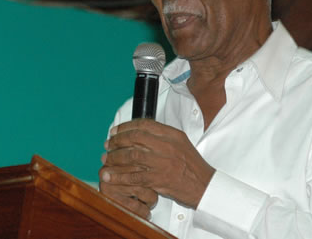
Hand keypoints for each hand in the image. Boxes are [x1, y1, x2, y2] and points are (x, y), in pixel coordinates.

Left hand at [100, 119, 214, 208]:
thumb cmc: (192, 165)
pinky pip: (134, 176)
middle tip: (108, 144)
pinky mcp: (158, 179)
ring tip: (107, 159)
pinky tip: (111, 176)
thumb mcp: (181, 143)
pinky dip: (119, 176)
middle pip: (135, 137)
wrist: (204, 185)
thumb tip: (141, 132)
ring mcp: (162, 162)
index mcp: (172, 135)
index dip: (126, 126)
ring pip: (131, 155)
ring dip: (115, 157)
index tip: (116, 130)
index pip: (144, 124)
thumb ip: (163, 136)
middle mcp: (167, 146)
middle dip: (117, 140)